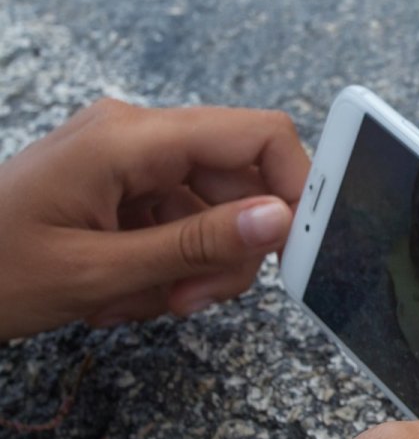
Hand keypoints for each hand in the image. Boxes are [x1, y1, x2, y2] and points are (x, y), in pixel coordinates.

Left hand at [0, 98, 309, 339]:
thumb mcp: (98, 272)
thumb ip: (195, 245)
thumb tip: (278, 221)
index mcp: (130, 137)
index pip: (256, 135)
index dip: (294, 186)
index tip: (299, 246)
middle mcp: (135, 135)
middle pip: (238, 182)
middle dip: (229, 249)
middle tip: (192, 300)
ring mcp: (127, 159)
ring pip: (211, 210)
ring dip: (193, 266)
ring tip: (142, 303)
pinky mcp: (119, 185)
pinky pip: (176, 222)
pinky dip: (165, 265)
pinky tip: (121, 295)